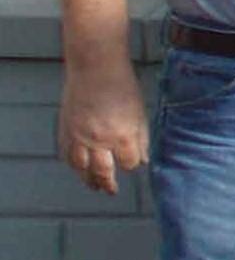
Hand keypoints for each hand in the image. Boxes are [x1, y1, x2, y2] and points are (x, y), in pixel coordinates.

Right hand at [58, 62, 148, 194]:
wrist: (95, 69)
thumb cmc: (122, 87)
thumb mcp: (140, 113)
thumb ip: (141, 139)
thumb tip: (143, 161)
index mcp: (123, 135)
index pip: (129, 163)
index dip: (131, 164)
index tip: (132, 163)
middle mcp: (99, 140)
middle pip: (102, 172)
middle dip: (107, 184)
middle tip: (110, 190)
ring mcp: (79, 136)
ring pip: (81, 168)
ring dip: (88, 180)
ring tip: (94, 186)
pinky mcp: (65, 130)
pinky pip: (67, 155)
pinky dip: (73, 165)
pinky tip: (79, 168)